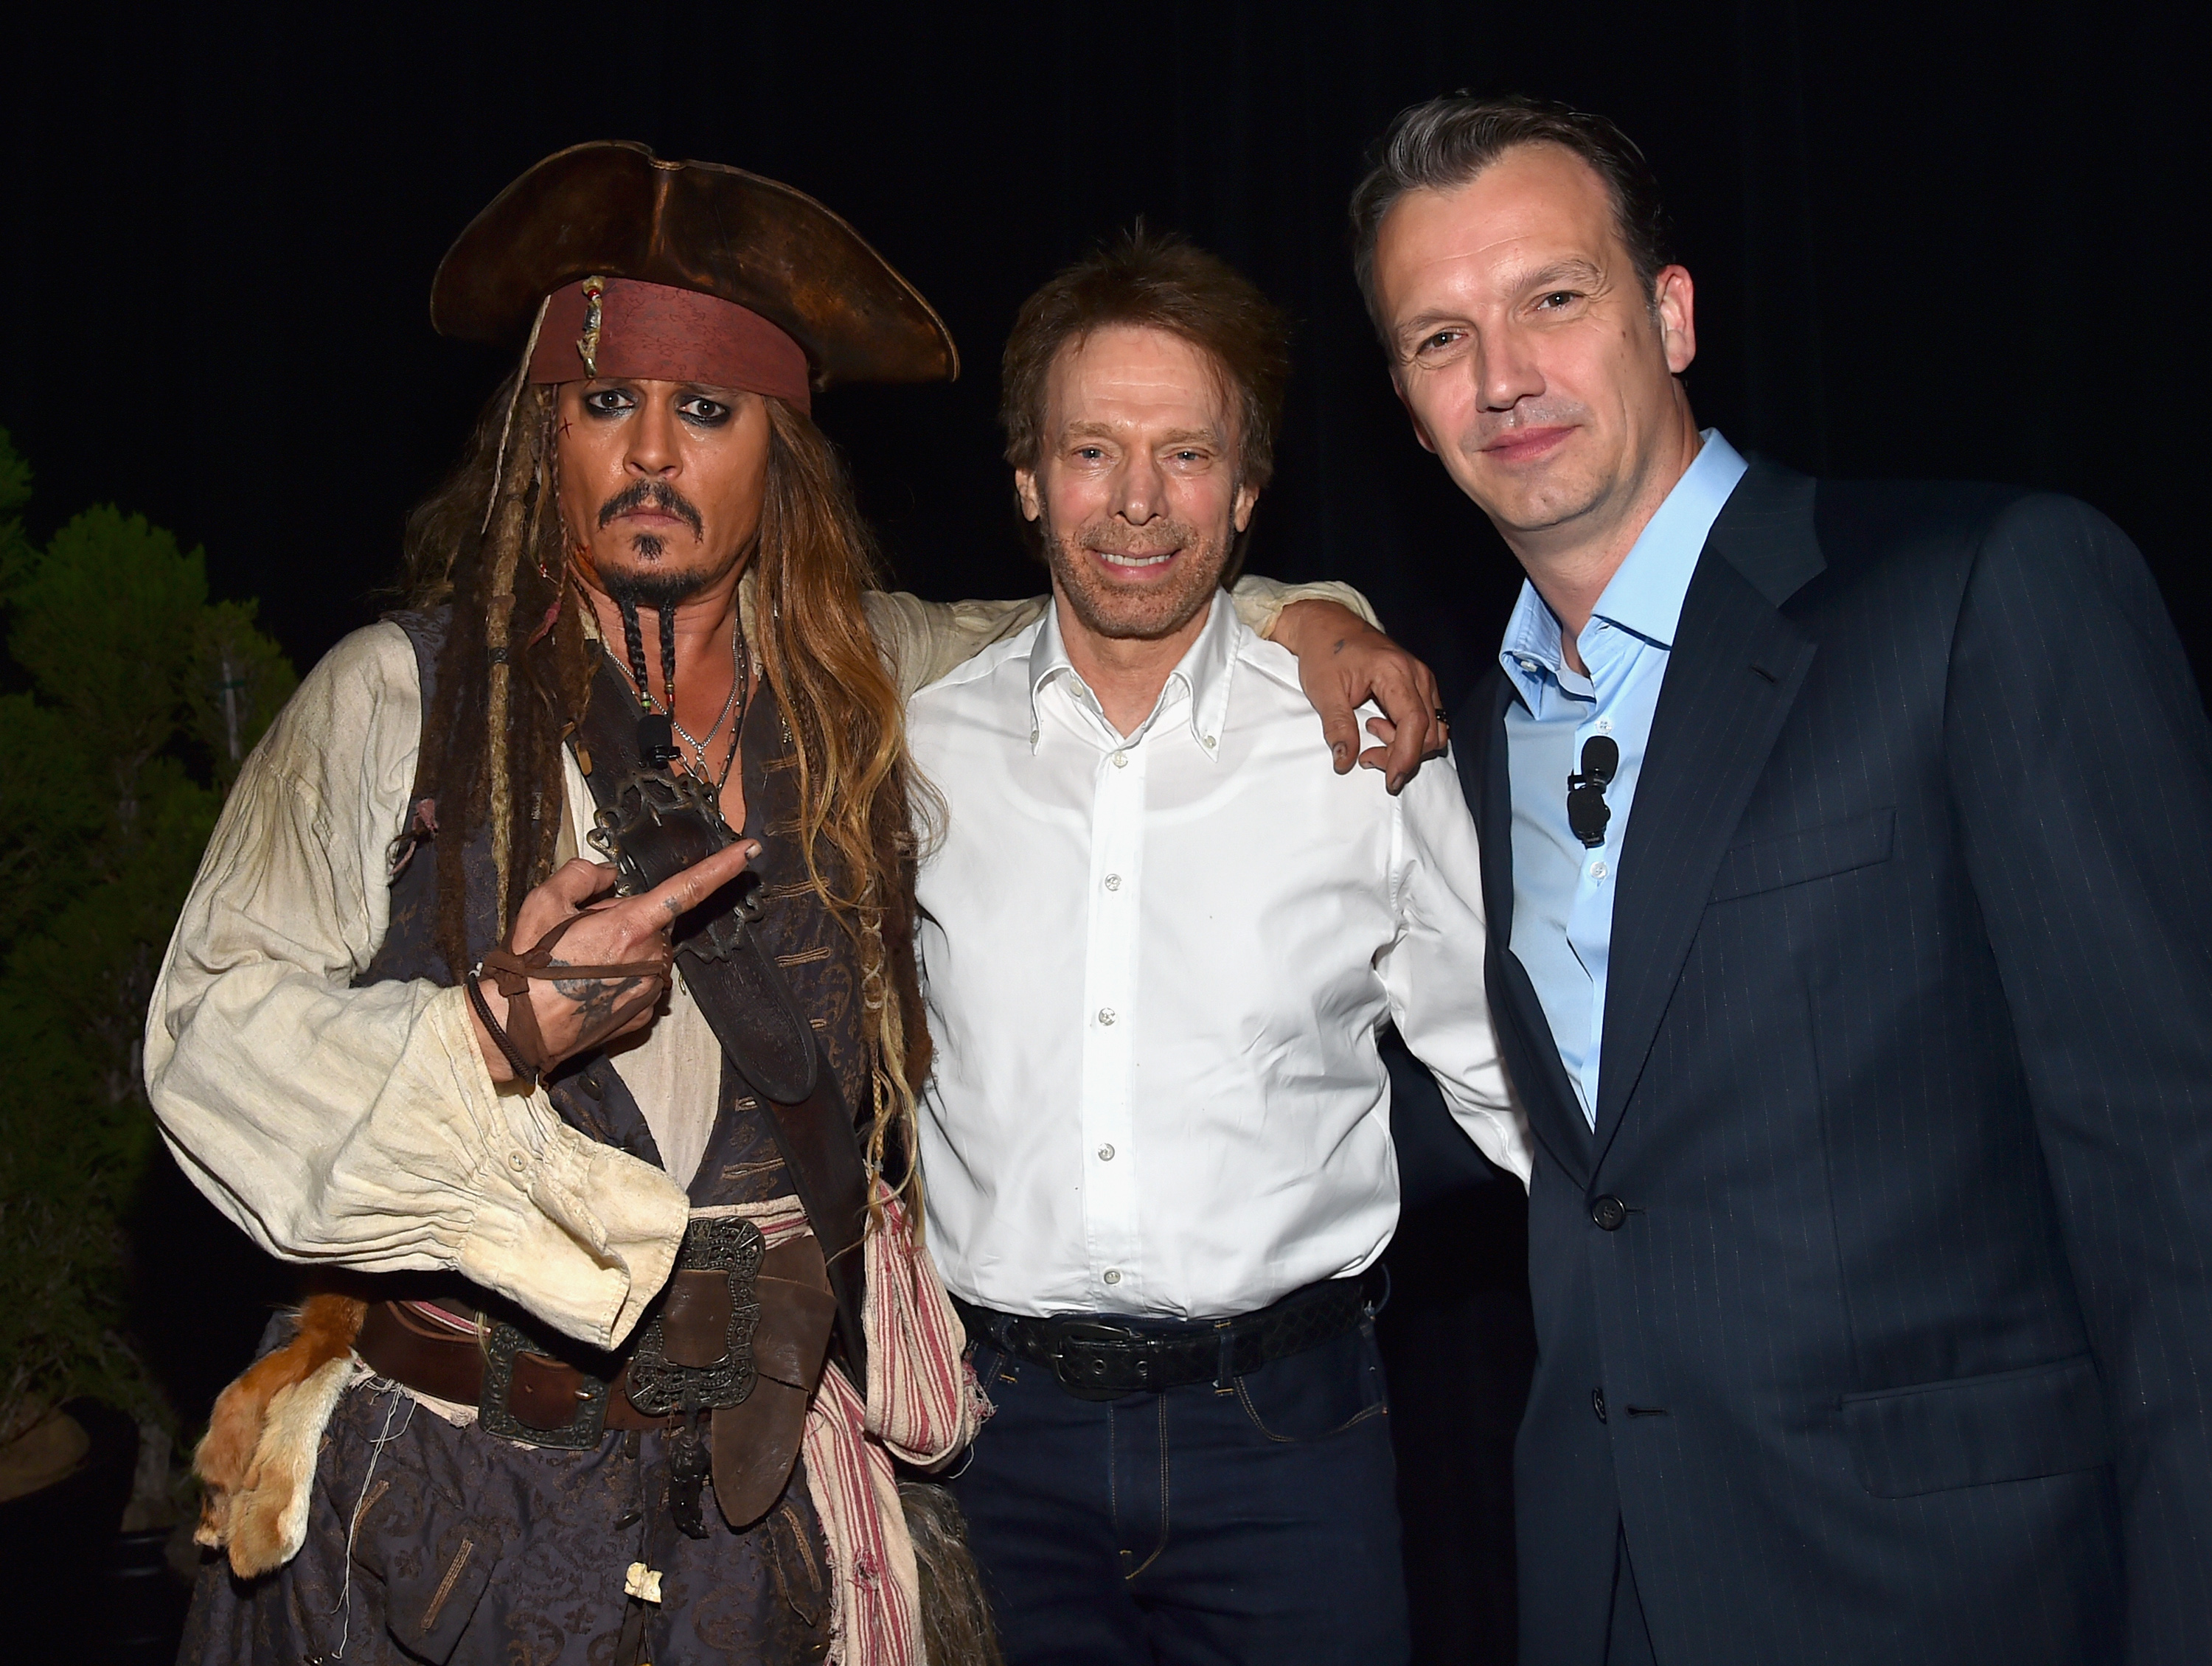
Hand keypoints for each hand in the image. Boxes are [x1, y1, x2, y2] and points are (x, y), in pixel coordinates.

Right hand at [466, 842, 757, 1083]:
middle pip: (651, 924)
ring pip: (647, 955)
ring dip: (624, 952)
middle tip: (581, 935)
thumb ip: (582, 875)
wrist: (518, 1029)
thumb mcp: (544, 902)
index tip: (751, 849)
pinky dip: (623, 980)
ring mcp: (651, 991)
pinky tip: (591, 987)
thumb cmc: (529, 966)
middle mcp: (651, 958)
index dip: (722, 866)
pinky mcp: (644, 1016)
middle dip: (625, 921)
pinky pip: (642, 984)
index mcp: (630, 926)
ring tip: (580, 965)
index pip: (687, 888)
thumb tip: (606, 875)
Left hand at [1270, 599, 1446, 792]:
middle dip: (1402, 755)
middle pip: (1429, 731)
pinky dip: (1410, 734)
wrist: (1327, 626)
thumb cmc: (1324, 653)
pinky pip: (1429, 718)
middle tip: (1365, 757)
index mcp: (1395, 672)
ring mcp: (1423, 677)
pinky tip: (1381, 726)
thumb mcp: (1324, 692)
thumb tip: (1345, 762)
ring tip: (1371, 736)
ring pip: (1434, 728)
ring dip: (1407, 746)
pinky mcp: (1420, 683)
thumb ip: (1338, 728)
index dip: (1405, 757)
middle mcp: (1417, 674)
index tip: (1391, 780)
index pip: (1415, 724)